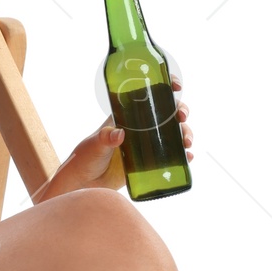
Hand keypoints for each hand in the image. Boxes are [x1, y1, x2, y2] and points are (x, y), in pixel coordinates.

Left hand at [33, 73, 195, 203]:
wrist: (84, 184)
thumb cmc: (84, 159)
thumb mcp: (95, 145)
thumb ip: (105, 139)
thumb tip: (119, 134)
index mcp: (126, 116)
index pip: (148, 95)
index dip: (165, 87)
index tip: (177, 86)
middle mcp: (139, 128)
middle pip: (166, 114)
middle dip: (180, 112)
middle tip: (183, 118)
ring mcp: (145, 145)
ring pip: (172, 134)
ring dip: (185, 134)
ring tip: (188, 143)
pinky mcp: (148, 163)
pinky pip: (169, 156)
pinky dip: (181, 156)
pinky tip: (188, 157)